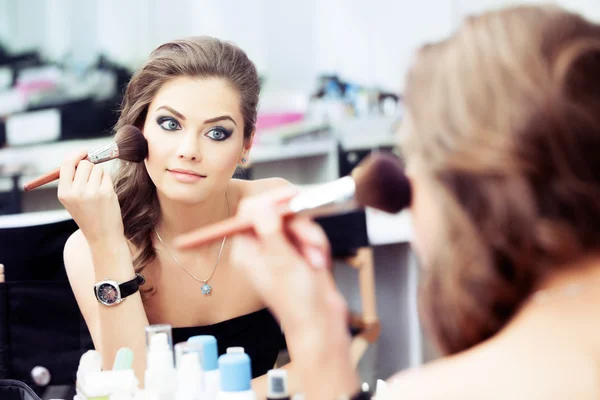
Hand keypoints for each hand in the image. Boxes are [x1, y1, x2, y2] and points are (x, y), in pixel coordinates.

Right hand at [58, 151, 123, 244]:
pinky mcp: (106, 193)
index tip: (84, 153)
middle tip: (92, 180)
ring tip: (98, 191)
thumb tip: (82, 157)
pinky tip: (105, 196)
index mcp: (64, 193)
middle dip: (90, 167)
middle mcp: (76, 192)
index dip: (76, 155)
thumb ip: (73, 180)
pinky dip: (107, 183)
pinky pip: (107, 177)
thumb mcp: (72, 199)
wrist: (102, 235)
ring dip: (99, 176)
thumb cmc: (88, 214)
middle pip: (84, 164)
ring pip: (97, 169)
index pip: (66, 164)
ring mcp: (92, 192)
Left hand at [231, 186, 358, 397]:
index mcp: (246, 250)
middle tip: (310, 242)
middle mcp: (260, 246)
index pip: (249, 211)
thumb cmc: (298, 302)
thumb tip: (261, 205)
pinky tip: (319, 264)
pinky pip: (309, 233)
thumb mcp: (283, 263)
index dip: (271, 201)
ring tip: (315, 262)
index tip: (291, 197)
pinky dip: (317, 245)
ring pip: (297, 222)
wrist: (321, 323)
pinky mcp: (298, 250)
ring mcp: (280, 248)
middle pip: (277, 213)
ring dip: (311, 238)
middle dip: (299, 227)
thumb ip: (270, 230)